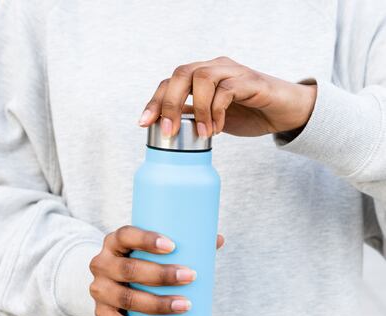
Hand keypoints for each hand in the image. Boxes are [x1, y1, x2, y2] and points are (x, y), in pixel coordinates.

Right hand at [89, 225, 223, 315]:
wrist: (110, 279)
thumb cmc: (140, 259)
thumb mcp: (152, 248)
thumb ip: (183, 243)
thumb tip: (218, 240)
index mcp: (115, 241)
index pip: (126, 235)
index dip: (147, 240)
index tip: (173, 246)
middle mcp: (102, 263)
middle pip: (129, 269)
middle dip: (161, 275)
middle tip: (191, 277)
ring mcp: (99, 289)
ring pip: (126, 299)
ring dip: (157, 304)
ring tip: (185, 305)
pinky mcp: (100, 313)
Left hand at [138, 56, 316, 137]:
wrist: (283, 112)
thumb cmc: (249, 113)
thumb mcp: (213, 119)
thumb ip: (193, 116)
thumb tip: (167, 125)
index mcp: (201, 77)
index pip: (170, 82)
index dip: (154, 101)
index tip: (144, 123)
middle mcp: (214, 68)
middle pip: (181, 73)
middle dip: (168, 103)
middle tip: (168, 131)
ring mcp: (232, 71)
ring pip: (202, 77)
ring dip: (198, 109)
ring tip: (203, 133)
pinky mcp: (250, 80)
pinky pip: (227, 90)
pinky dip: (217, 111)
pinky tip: (219, 128)